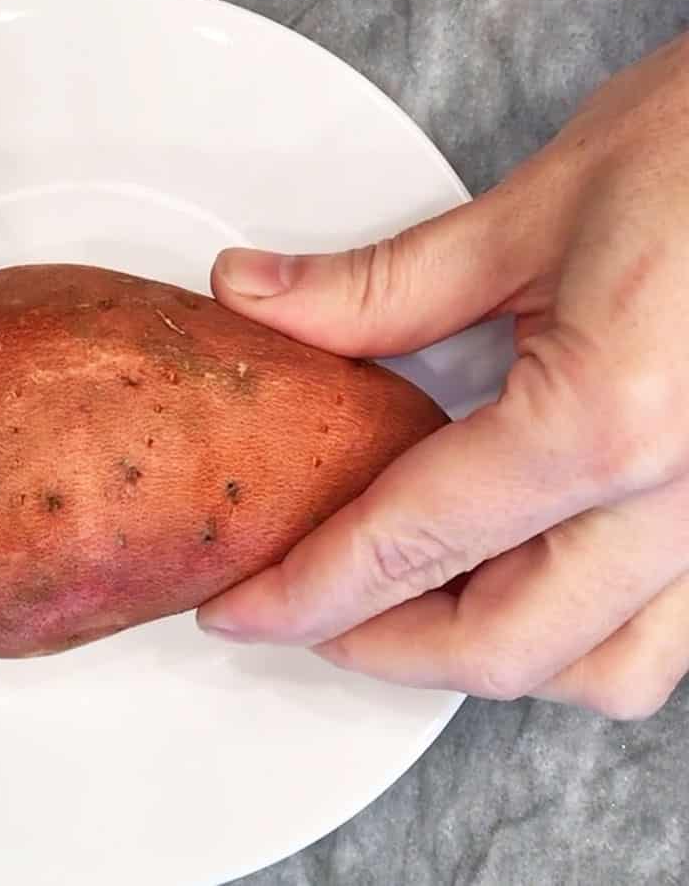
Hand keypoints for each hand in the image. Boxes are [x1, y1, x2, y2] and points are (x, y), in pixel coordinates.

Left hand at [197, 31, 688, 720]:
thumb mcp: (528, 215)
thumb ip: (376, 287)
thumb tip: (255, 299)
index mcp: (607, 422)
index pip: (409, 545)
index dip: (303, 594)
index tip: (240, 609)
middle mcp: (683, 500)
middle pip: (500, 645)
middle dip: (377, 648)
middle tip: (300, 610)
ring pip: (600, 670)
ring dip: (483, 656)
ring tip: (400, 607)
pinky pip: (667, 636)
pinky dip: (580, 641)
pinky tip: (519, 585)